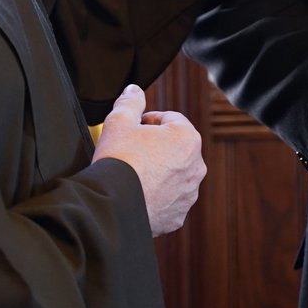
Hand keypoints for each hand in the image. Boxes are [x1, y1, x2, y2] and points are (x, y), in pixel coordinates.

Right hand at [92, 85, 206, 235]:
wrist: (111, 206)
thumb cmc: (118, 161)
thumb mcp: (119, 121)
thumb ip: (130, 101)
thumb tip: (134, 90)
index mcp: (187, 139)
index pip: (170, 119)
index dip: (148, 121)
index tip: (133, 129)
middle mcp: (196, 167)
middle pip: (174, 148)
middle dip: (155, 146)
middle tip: (131, 151)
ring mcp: (188, 194)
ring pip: (174, 175)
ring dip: (159, 171)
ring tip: (134, 173)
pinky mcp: (177, 217)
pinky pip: (168, 200)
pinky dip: (157, 196)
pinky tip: (138, 193)